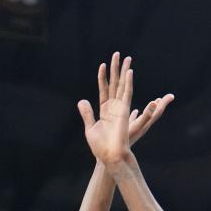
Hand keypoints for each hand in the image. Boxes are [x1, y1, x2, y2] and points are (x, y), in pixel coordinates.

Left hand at [78, 53, 149, 167]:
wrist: (109, 156)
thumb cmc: (100, 147)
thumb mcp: (90, 128)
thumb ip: (87, 113)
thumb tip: (81, 100)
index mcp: (105, 111)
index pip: (103, 89)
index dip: (102, 78)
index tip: (102, 65)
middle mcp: (114, 107)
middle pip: (115, 83)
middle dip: (116, 69)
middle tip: (117, 54)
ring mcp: (120, 108)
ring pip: (122, 85)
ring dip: (123, 71)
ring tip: (126, 57)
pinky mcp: (125, 111)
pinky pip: (127, 94)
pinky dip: (128, 83)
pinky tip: (129, 71)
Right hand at [129, 91, 173, 145]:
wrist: (115, 155)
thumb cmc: (124, 141)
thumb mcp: (136, 126)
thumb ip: (146, 115)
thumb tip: (155, 102)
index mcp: (145, 125)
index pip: (158, 112)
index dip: (165, 103)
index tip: (172, 95)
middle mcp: (142, 127)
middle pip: (154, 114)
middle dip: (161, 104)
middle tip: (169, 96)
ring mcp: (135, 129)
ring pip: (145, 117)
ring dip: (151, 108)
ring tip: (156, 101)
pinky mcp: (127, 130)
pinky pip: (133, 121)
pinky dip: (135, 115)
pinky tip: (136, 111)